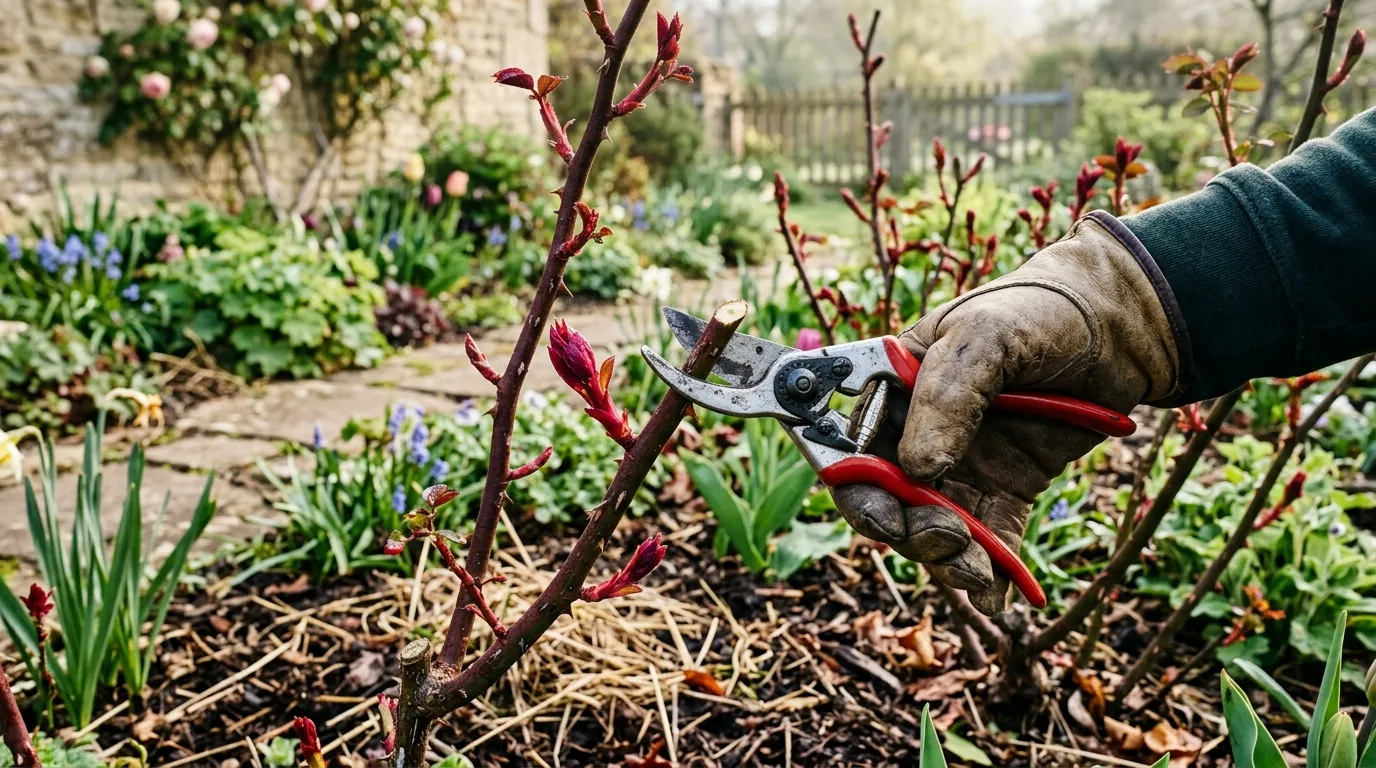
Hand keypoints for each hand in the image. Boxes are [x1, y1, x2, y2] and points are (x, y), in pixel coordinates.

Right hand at [834, 214, 1183, 614]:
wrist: (1121, 326)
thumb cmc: (1039, 311)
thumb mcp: (985, 337)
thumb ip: (946, 398)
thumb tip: (918, 470)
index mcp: (891, 388)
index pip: (850, 446)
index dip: (854, 487)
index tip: (882, 514)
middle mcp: (916, 431)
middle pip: (887, 499)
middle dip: (906, 529)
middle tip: (946, 537)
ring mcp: (962, 464)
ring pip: (933, 527)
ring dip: (947, 558)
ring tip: (979, 570)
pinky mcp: (1007, 489)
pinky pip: (990, 540)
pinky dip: (992, 572)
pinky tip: (1001, 595)